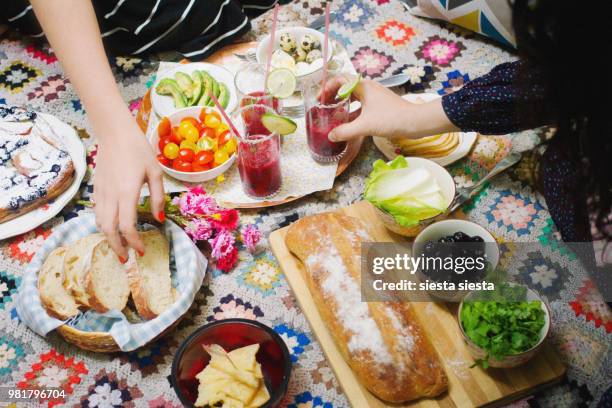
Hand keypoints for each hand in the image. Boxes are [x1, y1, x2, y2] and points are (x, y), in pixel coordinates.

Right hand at [93, 115, 164, 261]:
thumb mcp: (155, 172)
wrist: (114, 133)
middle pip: (109, 230)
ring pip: (99, 223)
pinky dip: (103, 225)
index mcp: (127, 193)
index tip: (142, 250)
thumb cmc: (139, 150)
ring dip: (108, 238)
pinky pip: (97, 213)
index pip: (127, 226)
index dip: (133, 242)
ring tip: (119, 246)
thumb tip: (160, 219)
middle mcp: (111, 195)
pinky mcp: (96, 189)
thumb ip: (159, 197)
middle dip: (117, 247)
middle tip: (126, 259)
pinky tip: (112, 228)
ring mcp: (100, 192)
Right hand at [327, 78, 457, 141]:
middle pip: (345, 87)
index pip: (340, 79)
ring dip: (342, 104)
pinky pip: (361, 105)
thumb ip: (345, 131)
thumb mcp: (365, 126)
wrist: (416, 122)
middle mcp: (368, 88)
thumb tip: (331, 136)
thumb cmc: (391, 118)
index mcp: (363, 86)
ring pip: (353, 97)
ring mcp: (375, 96)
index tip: (319, 99)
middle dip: (333, 96)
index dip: (327, 87)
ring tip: (333, 114)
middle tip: (323, 107)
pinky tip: (348, 123)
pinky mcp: (379, 105)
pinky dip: (352, 112)